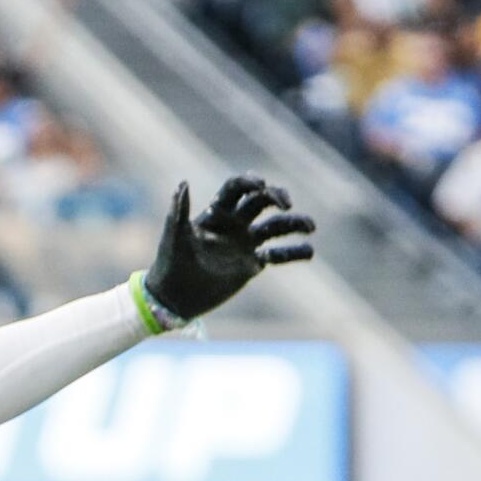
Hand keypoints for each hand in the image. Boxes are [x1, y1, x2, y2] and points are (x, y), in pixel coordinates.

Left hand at [142, 175, 315, 323]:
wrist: (173, 298)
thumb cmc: (169, 264)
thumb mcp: (174, 237)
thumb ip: (179, 210)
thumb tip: (183, 183)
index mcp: (217, 212)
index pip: (239, 188)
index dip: (251, 182)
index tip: (262, 186)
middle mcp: (235, 224)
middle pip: (263, 201)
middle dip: (277, 197)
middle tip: (286, 205)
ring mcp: (246, 243)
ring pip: (277, 226)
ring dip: (295, 223)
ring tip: (310, 227)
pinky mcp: (252, 265)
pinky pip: (278, 255)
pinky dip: (294, 252)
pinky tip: (309, 251)